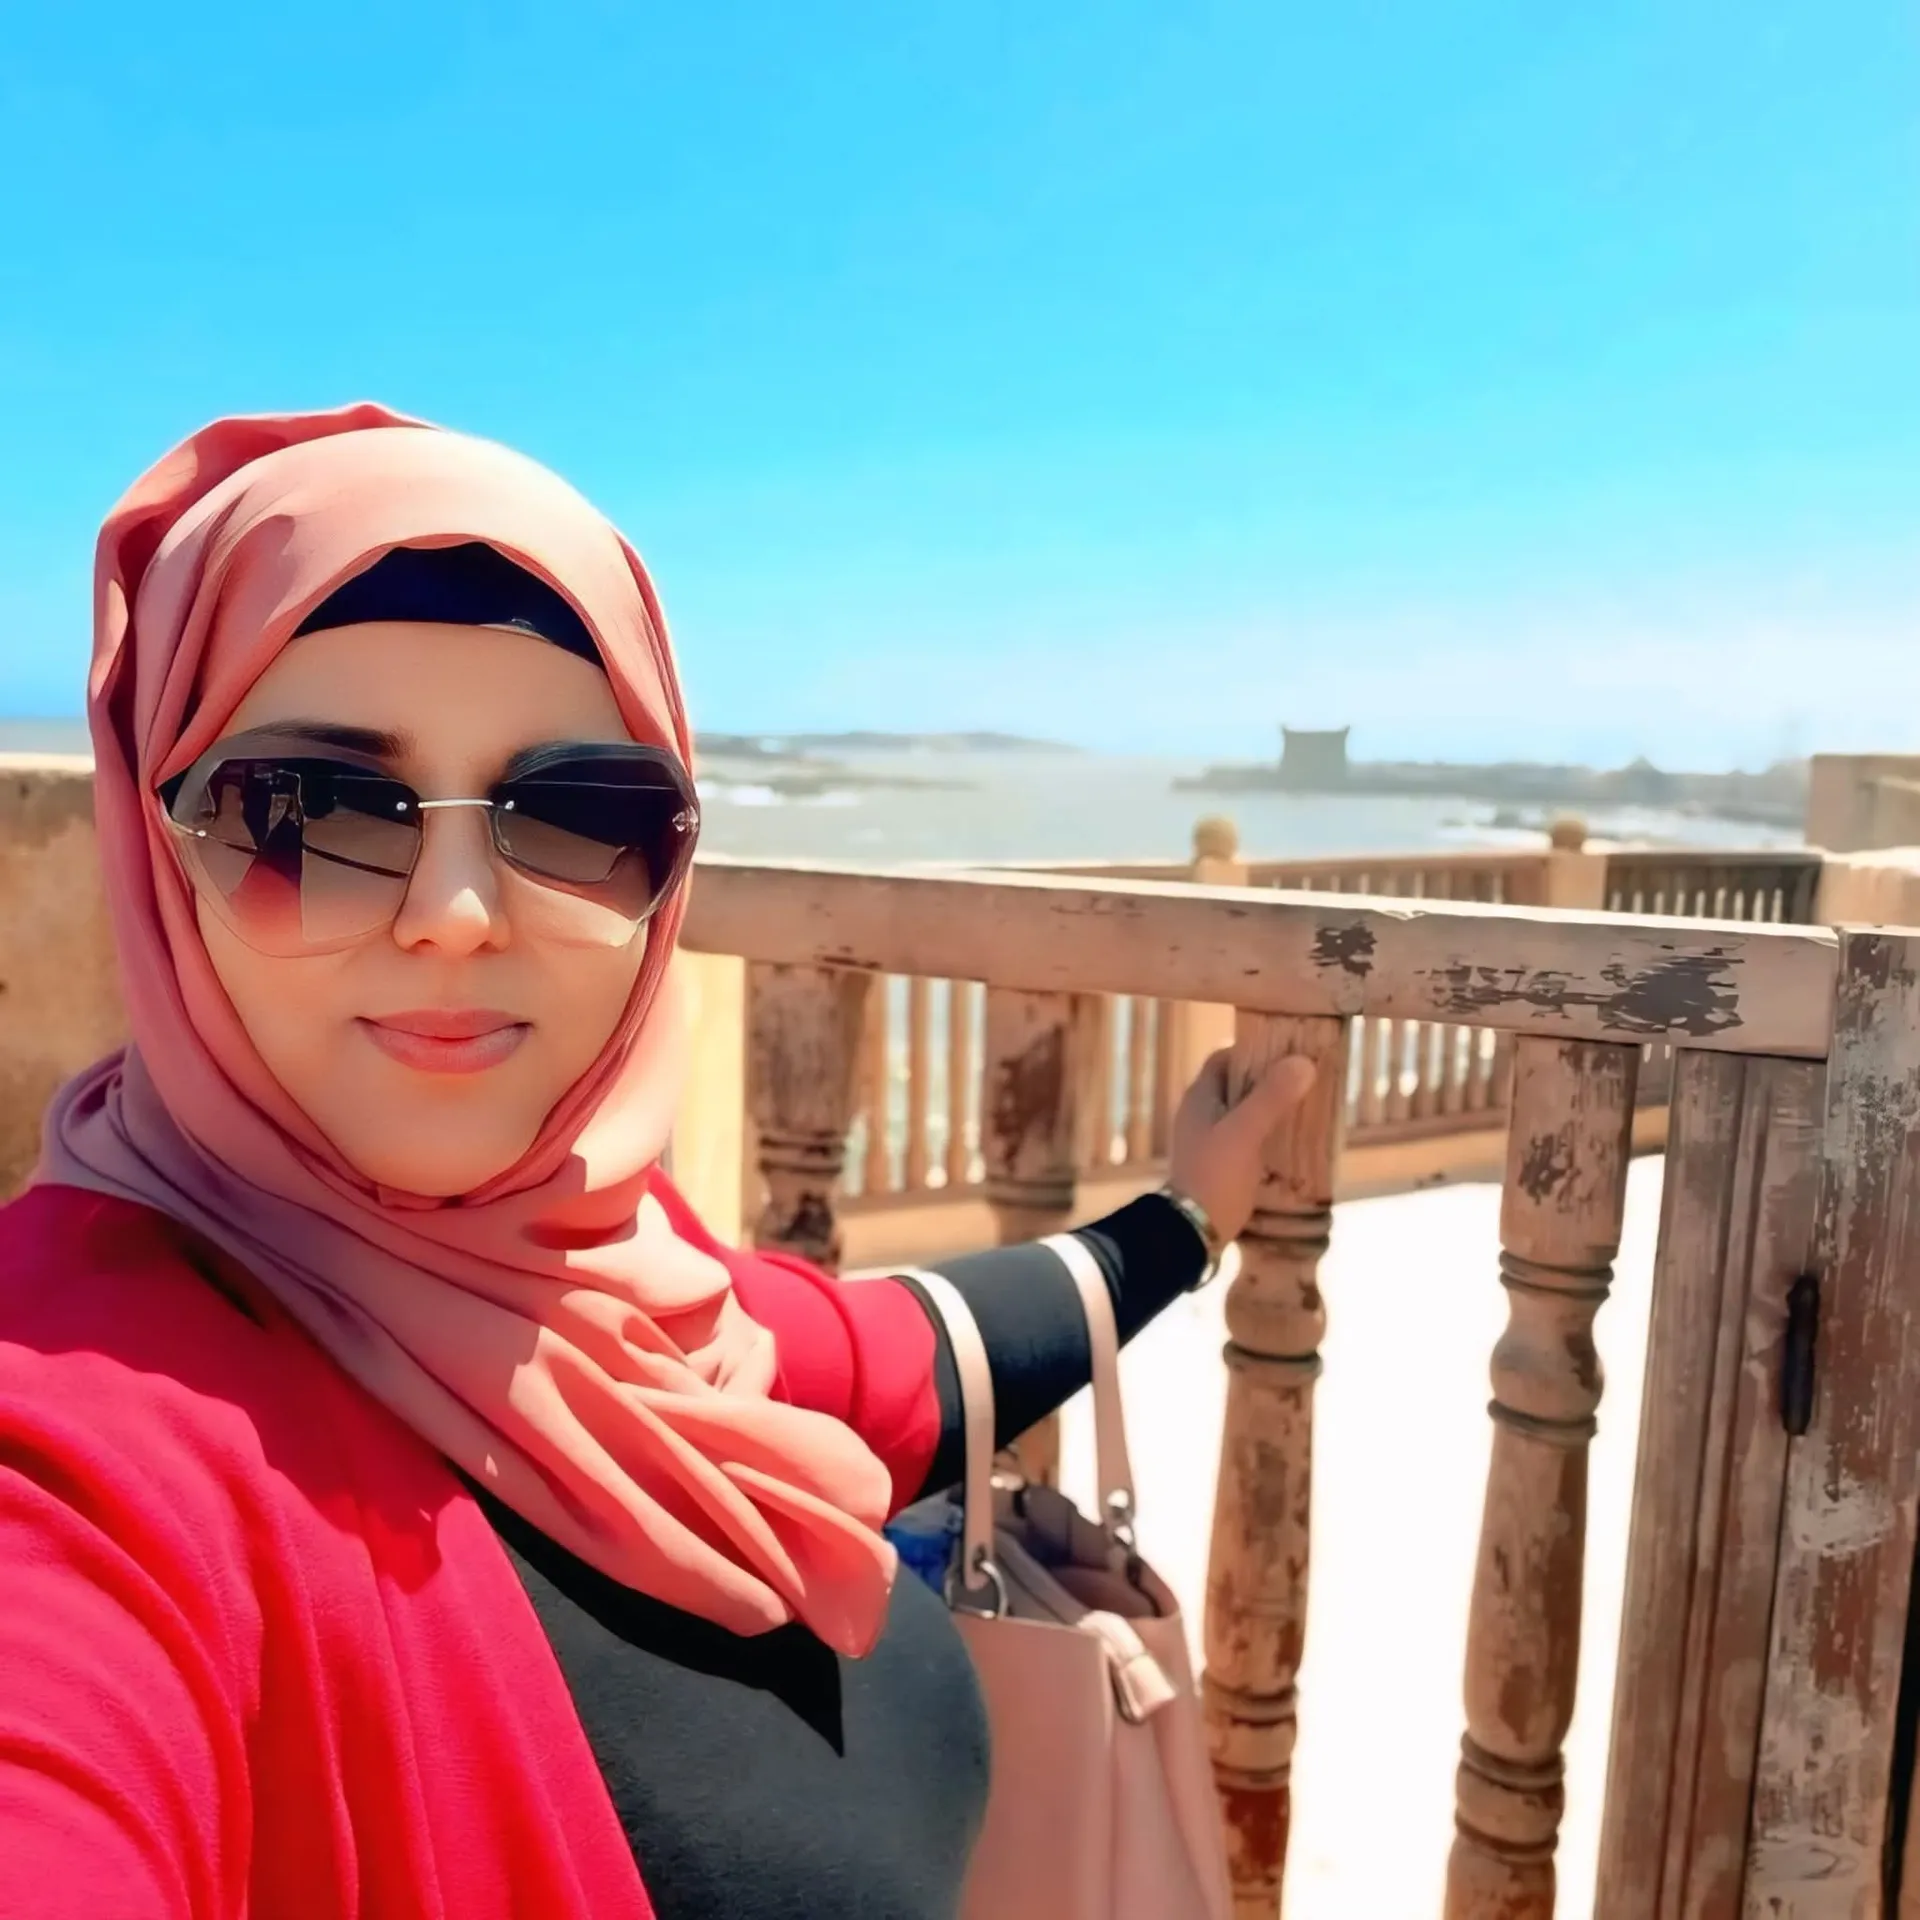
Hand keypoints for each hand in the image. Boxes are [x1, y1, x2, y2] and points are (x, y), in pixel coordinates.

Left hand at [1166, 1049, 1317, 1246]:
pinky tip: (1291, 1140)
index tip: (1287, 1050)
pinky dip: (1267, 1133)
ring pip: (1243, 1112)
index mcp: (1199, 1097)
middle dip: (1268, 1080)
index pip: (1224, 1058)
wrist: (1192, 1231)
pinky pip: (1247, 1137)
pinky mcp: (1219, 1164)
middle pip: (1237, 1084)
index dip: (1253, 1050)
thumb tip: (1303, 1062)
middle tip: (1304, 1078)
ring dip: (1270, 1108)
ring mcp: (1208, 1140)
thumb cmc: (1215, 1175)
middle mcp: (1201, 1113)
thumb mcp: (1245, 1133)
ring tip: (1305, 1106)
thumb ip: (1271, 1097)